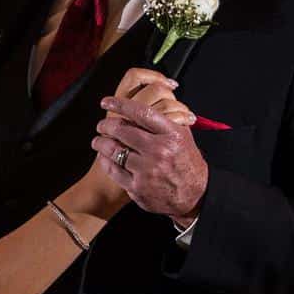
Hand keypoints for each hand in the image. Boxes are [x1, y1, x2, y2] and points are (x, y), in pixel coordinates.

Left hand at [70, 70, 187, 218]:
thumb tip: (148, 98)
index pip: (141, 112)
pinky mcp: (138, 187)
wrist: (195, 195)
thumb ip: (167, 117)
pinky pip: (114, 170)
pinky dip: (105, 161)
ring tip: (98, 141)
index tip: (107, 101)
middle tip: (101, 125)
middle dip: (106, 125)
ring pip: (114, 150)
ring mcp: (147, 170)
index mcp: (171, 134)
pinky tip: (104, 157)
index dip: (120, 104)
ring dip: (101, 143)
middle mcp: (159, 151)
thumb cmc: (187, 163)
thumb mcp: (184, 136)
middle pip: (123, 130)